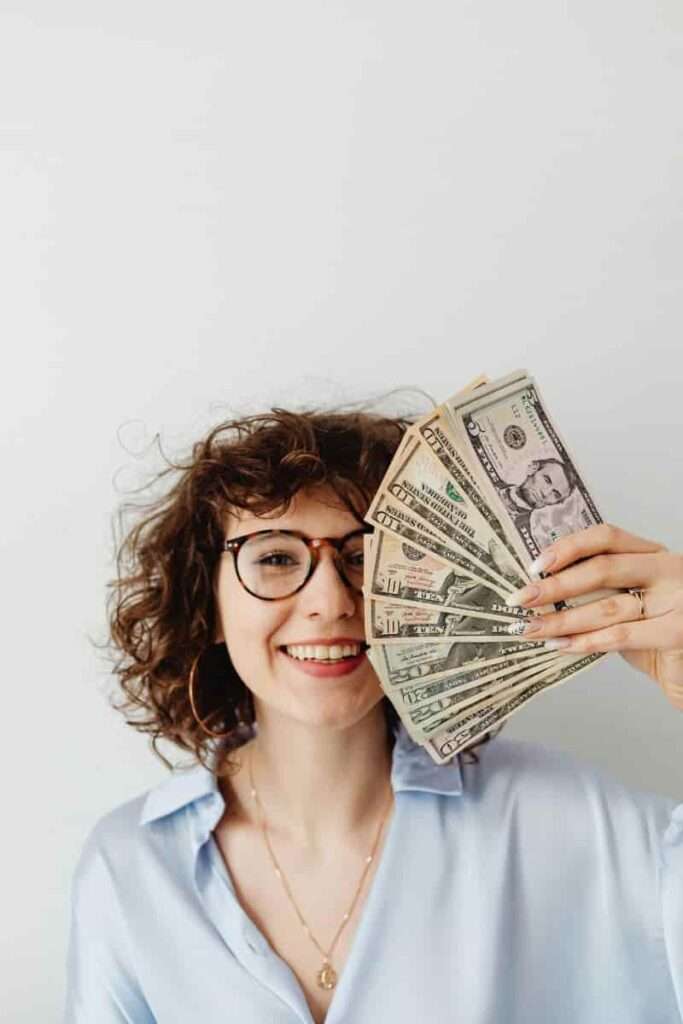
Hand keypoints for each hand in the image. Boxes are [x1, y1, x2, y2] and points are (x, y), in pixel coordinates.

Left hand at [505, 524, 682, 710]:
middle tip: (522, 598)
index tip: (536, 564)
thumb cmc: (657, 630)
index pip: (607, 536)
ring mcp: (676, 600)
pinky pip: (620, 636)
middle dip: (555, 585)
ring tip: (531, 628)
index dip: (569, 546)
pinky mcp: (677, 632)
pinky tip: (560, 645)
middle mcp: (668, 569)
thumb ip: (599, 589)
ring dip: (562, 619)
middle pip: (602, 568)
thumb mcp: (631, 600)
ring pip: (606, 606)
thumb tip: (541, 587)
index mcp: (653, 553)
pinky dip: (585, 642)